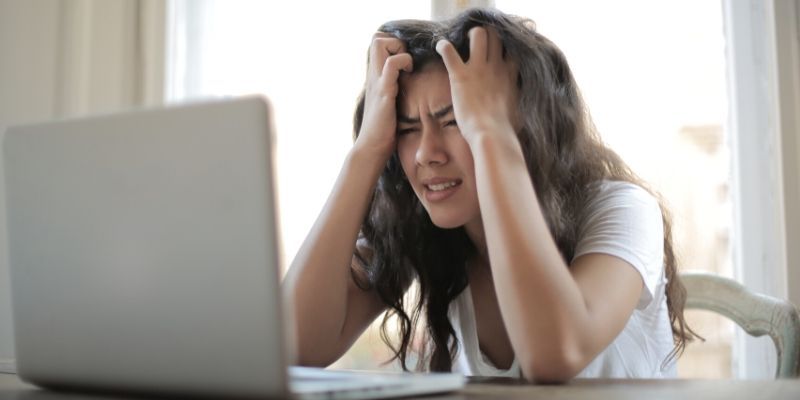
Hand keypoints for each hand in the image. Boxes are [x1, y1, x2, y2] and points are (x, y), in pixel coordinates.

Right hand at [354, 33, 412, 161]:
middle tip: (406, 61)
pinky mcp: (383, 92)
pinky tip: (409, 75)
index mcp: (375, 77)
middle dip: (395, 42)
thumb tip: (409, 87)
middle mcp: (373, 76)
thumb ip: (394, 91)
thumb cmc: (383, 130)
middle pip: (377, 38)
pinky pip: (390, 65)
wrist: (372, 148)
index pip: (377, 42)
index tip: (406, 61)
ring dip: (399, 49)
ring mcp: (377, 82)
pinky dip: (403, 62)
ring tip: (407, 67)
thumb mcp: (389, 104)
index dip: (393, 44)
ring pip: (380, 44)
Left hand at [436, 27, 518, 144]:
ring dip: (469, 35)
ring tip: (462, 42)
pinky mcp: (460, 75)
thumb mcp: (518, 111)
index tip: (496, 54)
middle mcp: (496, 66)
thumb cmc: (505, 130)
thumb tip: (517, 109)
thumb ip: (516, 101)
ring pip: (478, 34)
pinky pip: (448, 51)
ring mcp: (478, 69)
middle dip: (486, 35)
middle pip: (495, 35)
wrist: (492, 134)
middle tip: (477, 45)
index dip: (503, 47)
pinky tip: (440, 47)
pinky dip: (443, 46)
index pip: (511, 49)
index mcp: (510, 75)